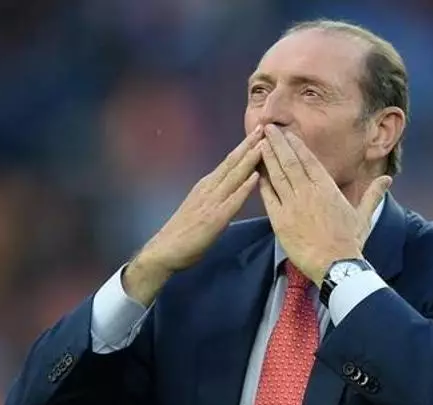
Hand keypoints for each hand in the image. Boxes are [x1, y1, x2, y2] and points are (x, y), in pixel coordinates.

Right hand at [124, 126, 263, 304]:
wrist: (166, 250)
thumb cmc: (185, 233)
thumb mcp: (201, 206)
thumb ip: (217, 196)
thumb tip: (233, 187)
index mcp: (207, 185)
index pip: (229, 161)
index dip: (245, 146)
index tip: (259, 131)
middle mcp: (210, 188)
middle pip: (233, 162)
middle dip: (250, 144)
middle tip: (266, 126)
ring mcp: (212, 201)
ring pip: (234, 176)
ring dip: (250, 159)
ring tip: (265, 143)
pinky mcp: (215, 218)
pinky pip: (233, 200)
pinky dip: (244, 188)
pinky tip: (255, 177)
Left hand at [257, 124, 390, 285]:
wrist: (336, 265)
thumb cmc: (350, 242)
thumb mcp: (363, 215)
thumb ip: (372, 194)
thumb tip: (388, 179)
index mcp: (327, 188)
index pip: (308, 160)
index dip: (296, 144)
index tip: (286, 133)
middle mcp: (309, 192)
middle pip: (290, 162)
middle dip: (278, 143)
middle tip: (268, 128)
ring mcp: (293, 205)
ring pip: (277, 175)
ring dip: (268, 157)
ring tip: (259, 142)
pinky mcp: (280, 220)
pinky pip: (268, 197)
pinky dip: (262, 182)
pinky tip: (255, 171)